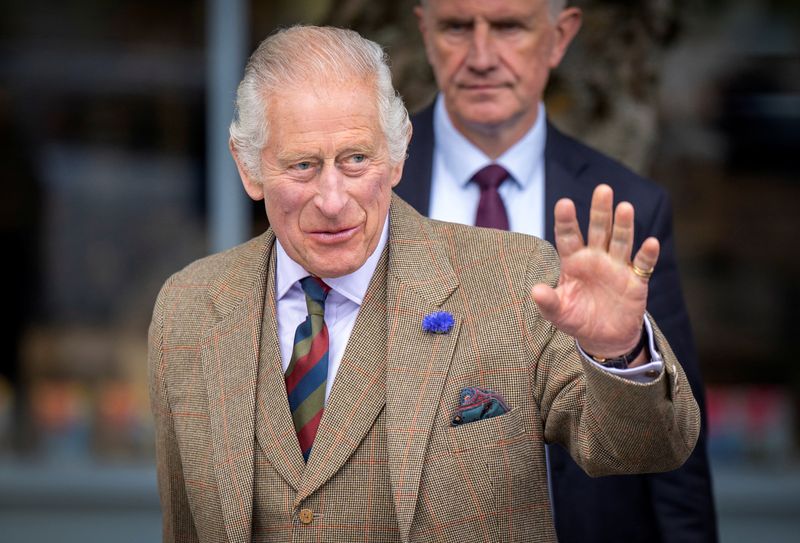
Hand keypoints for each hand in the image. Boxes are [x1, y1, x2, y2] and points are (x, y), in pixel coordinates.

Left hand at [531, 184, 659, 357]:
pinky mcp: (636, 281)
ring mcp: (617, 267)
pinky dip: (647, 254)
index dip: (566, 220)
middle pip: (599, 230)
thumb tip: (535, 291)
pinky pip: (642, 265)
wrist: (603, 338)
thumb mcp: (558, 313)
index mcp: (573, 261)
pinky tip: (651, 243)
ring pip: (621, 241)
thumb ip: (548, 302)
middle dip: (600, 211)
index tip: (564, 203)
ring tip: (625, 207)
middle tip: (603, 189)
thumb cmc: (577, 319)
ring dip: (624, 225)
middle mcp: (596, 258)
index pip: (568, 236)